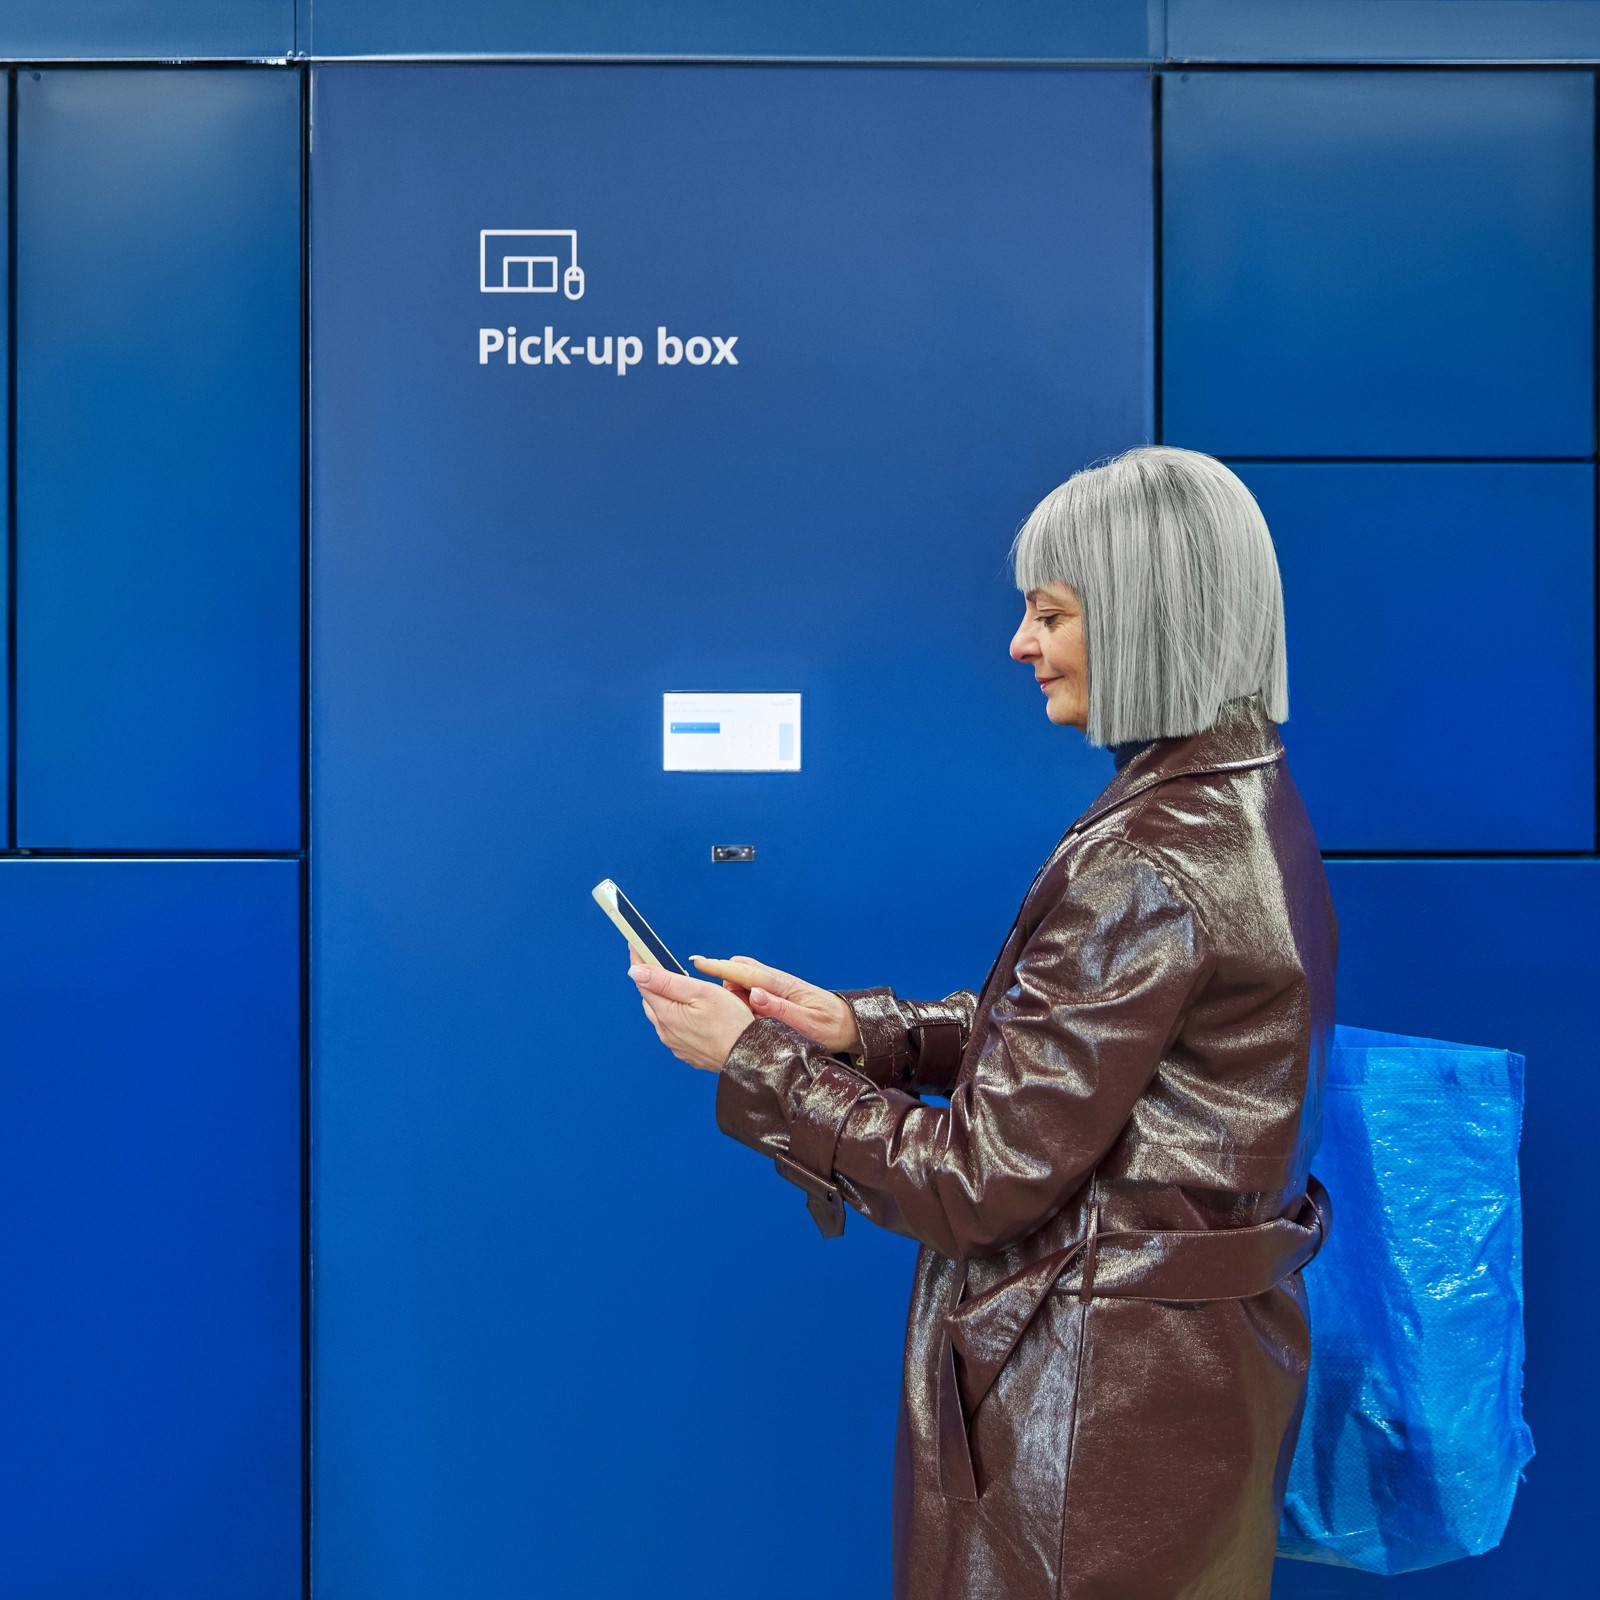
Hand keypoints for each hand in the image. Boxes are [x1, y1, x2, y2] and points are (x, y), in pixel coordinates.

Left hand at [628, 954, 754, 1072]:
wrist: (750, 1056)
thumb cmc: (732, 1022)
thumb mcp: (701, 992)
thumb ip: (666, 981)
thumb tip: (635, 972)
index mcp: (666, 1015)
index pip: (643, 983)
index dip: (639, 962)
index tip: (635, 946)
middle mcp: (666, 1032)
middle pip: (651, 999)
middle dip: (652, 981)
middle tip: (659, 962)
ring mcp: (676, 1044)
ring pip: (662, 1015)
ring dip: (664, 1000)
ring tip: (677, 986)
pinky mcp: (687, 1052)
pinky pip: (674, 1030)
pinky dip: (676, 1016)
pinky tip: (690, 1012)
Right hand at [690, 955, 861, 1054]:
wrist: (846, 1024)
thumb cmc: (829, 1025)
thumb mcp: (806, 1023)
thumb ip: (779, 1009)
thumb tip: (754, 994)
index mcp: (781, 985)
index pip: (745, 972)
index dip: (719, 967)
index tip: (698, 963)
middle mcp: (775, 981)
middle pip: (738, 971)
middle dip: (721, 981)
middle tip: (712, 1003)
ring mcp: (774, 986)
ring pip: (742, 980)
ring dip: (730, 991)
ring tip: (727, 1013)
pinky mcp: (774, 994)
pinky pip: (749, 988)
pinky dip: (738, 995)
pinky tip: (737, 1012)